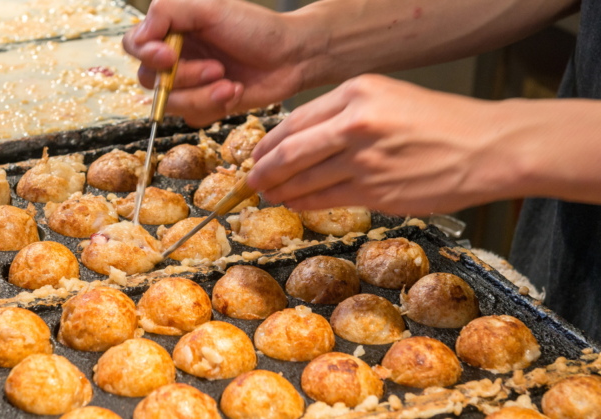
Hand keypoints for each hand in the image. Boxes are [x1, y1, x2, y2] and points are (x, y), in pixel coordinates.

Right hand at [122, 0, 309, 125]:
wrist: (291, 57)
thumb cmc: (255, 27)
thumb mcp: (210, 7)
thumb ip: (168, 11)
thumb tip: (141, 36)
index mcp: (171, 29)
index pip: (133, 44)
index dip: (146, 54)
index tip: (170, 56)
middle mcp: (175, 57)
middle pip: (150, 80)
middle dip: (186, 79)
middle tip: (217, 68)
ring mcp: (189, 84)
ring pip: (171, 104)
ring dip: (203, 96)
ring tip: (231, 84)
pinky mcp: (204, 105)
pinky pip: (192, 117)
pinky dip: (215, 107)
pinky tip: (235, 92)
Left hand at [248, 74, 533, 214]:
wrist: (489, 147)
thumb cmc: (443, 123)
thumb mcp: (389, 98)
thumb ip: (345, 115)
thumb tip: (304, 140)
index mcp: (357, 93)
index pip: (296, 121)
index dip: (269, 143)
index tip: (257, 154)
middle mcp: (356, 123)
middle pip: (291, 151)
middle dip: (263, 170)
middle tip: (249, 181)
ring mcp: (364, 158)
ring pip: (305, 179)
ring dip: (281, 191)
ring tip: (268, 195)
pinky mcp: (376, 190)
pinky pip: (327, 199)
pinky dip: (306, 203)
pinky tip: (296, 204)